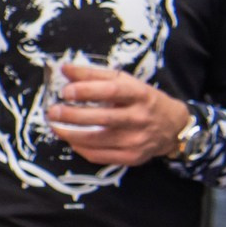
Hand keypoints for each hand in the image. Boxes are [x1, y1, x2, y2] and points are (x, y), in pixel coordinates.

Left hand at [43, 62, 188, 165]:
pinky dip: (80, 147)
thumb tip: (65, 68)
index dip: (87, 90)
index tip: (66, 91)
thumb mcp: (125, 82)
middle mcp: (140, 118)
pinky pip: (98, 155)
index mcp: (140, 94)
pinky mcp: (131, 157)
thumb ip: (94, 75)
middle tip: (53, 111)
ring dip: (70, 134)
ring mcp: (136, 140)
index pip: (112, 91)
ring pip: (97, 140)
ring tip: (55, 126)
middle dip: (73, 115)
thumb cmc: (143, 100)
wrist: (172, 127)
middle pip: (103, 118)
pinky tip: (71, 139)